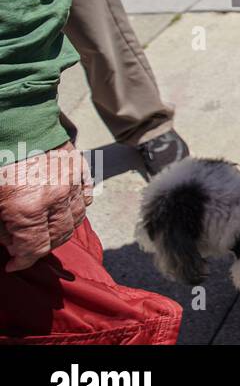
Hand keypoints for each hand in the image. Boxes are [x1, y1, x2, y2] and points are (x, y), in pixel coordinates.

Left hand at [0, 142, 92, 271]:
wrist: (13, 121)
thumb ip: (0, 226)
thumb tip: (9, 240)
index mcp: (29, 209)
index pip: (34, 249)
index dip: (22, 261)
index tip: (12, 264)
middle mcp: (56, 199)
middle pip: (57, 237)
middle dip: (41, 247)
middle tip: (25, 246)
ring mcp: (71, 183)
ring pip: (75, 220)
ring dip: (60, 230)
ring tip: (45, 231)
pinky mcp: (79, 169)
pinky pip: (85, 197)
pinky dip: (77, 208)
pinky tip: (63, 210)